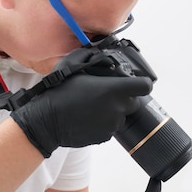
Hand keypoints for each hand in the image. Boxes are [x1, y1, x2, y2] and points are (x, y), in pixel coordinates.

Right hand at [11, 48, 152, 155]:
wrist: (46, 121)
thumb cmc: (58, 92)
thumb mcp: (72, 65)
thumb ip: (91, 57)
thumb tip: (100, 55)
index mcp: (114, 90)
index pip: (144, 86)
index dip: (142, 82)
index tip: (136, 81)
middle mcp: (117, 109)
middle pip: (133, 102)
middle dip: (124, 96)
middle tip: (106, 92)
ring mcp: (112, 125)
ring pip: (121, 115)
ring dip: (113, 110)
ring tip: (93, 105)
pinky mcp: (105, 137)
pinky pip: (110, 127)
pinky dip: (104, 122)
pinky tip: (88, 116)